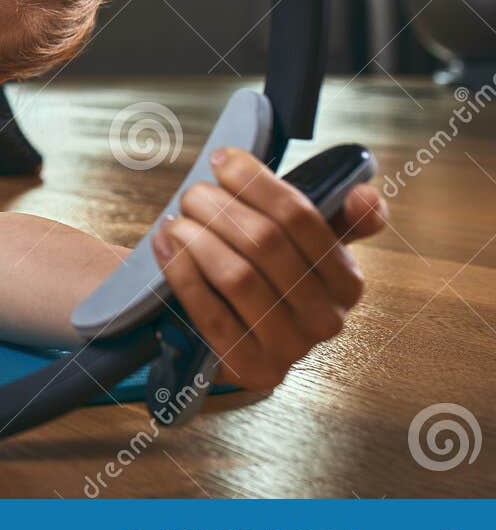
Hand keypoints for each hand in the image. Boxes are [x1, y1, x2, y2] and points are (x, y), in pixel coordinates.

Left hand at [153, 147, 388, 393]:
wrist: (236, 338)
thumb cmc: (268, 276)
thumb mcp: (304, 246)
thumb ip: (336, 216)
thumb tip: (364, 193)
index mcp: (348, 281)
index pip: (303, 218)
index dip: (258, 183)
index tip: (223, 160)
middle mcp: (326, 319)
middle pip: (265, 243)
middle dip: (220, 207)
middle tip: (193, 193)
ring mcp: (289, 348)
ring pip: (237, 277)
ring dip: (197, 238)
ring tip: (176, 219)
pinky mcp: (249, 368)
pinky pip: (209, 313)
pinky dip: (182, 273)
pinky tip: (165, 246)